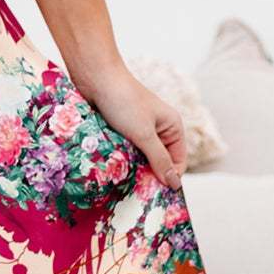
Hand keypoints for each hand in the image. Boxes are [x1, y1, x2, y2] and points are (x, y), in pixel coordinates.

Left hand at [74, 60, 186, 189]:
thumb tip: (175, 184)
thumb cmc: (124, 102)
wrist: (96, 77)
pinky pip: (126, 151)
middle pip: (159, 162)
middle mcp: (159, 129)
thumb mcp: (144, 134)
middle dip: (149, 175)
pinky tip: (113, 168)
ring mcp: (139, 129)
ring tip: (123, 180)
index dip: (168, 179)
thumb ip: (159, 160)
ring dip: (133, 168)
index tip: (153, 195)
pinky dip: (121, 160)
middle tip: (135, 192)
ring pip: (140, 158)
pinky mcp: (122, 130)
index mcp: (173, 127)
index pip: (178, 162)